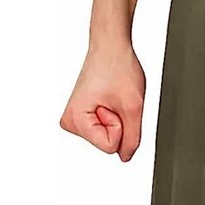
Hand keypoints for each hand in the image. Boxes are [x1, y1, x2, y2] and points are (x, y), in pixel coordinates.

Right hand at [60, 42, 145, 161]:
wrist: (111, 47)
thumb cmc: (118, 67)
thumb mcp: (133, 108)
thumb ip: (132, 138)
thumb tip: (126, 156)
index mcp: (75, 120)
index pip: (110, 147)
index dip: (120, 126)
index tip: (114, 104)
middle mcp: (70, 121)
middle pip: (108, 142)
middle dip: (118, 122)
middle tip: (114, 100)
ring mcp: (75, 118)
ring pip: (108, 136)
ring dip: (117, 118)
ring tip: (111, 97)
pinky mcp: (83, 115)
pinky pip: (107, 127)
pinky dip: (114, 114)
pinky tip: (109, 97)